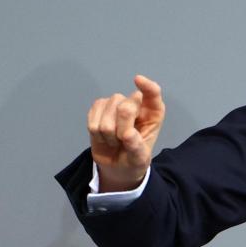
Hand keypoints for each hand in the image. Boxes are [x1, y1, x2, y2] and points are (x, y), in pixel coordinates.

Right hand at [87, 75, 165, 191]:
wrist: (117, 167)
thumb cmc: (134, 159)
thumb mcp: (140, 158)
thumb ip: (136, 147)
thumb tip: (128, 134)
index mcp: (153, 114)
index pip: (153, 93)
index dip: (146, 86)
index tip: (137, 80)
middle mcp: (136, 105)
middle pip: (125, 106)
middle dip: (121, 128)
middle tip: (123, 141)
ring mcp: (116, 105)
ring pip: (107, 110)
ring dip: (107, 132)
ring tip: (114, 141)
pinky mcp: (99, 109)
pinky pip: (92, 115)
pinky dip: (95, 131)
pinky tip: (103, 137)